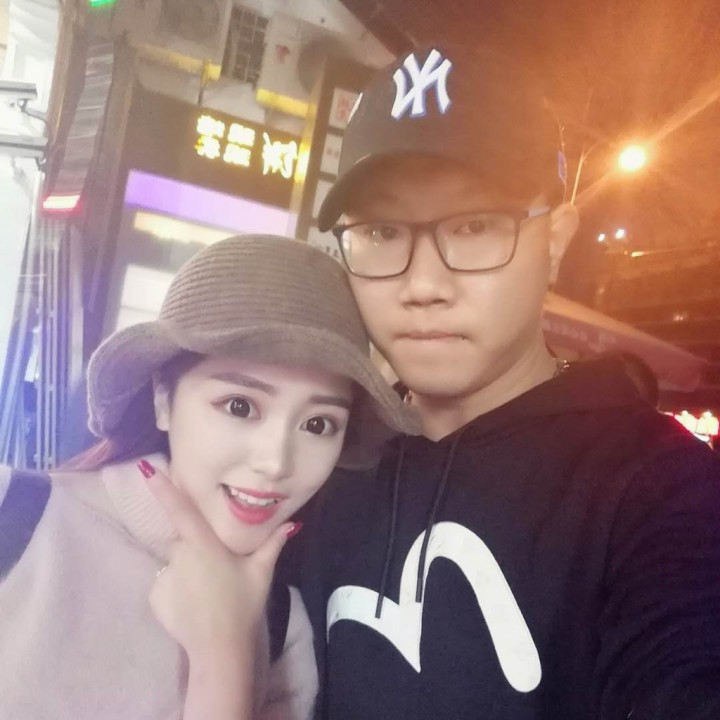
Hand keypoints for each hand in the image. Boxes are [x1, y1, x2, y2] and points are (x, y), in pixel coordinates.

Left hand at [142, 463, 295, 661]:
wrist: (219, 649)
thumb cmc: (243, 605)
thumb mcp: (261, 572)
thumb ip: (273, 544)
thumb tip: (291, 523)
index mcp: (204, 544)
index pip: (181, 510)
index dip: (164, 488)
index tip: (147, 469)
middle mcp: (180, 555)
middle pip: (182, 539)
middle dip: (195, 546)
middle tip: (216, 568)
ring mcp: (164, 577)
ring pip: (175, 561)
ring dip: (186, 568)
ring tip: (207, 590)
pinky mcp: (154, 596)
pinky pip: (165, 582)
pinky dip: (176, 588)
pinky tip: (193, 602)